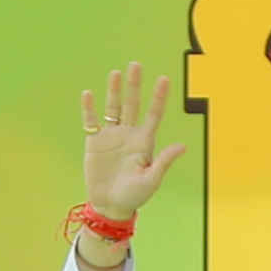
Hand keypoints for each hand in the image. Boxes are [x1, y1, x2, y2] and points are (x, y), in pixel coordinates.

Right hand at [80, 62, 186, 230]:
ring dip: (114, 91)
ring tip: (115, 73)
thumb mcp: (151, 180)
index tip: (164, 79)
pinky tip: (88, 94)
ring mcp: (111, 136)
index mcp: (145, 142)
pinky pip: (91, 121)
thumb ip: (164, 162)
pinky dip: (89, 108)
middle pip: (132, 104)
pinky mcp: (94, 142)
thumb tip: (182, 146)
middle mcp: (129, 134)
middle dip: (134, 86)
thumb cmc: (134, 196)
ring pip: (113, 108)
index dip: (159, 97)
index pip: (154, 114)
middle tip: (136, 65)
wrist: (110, 206)